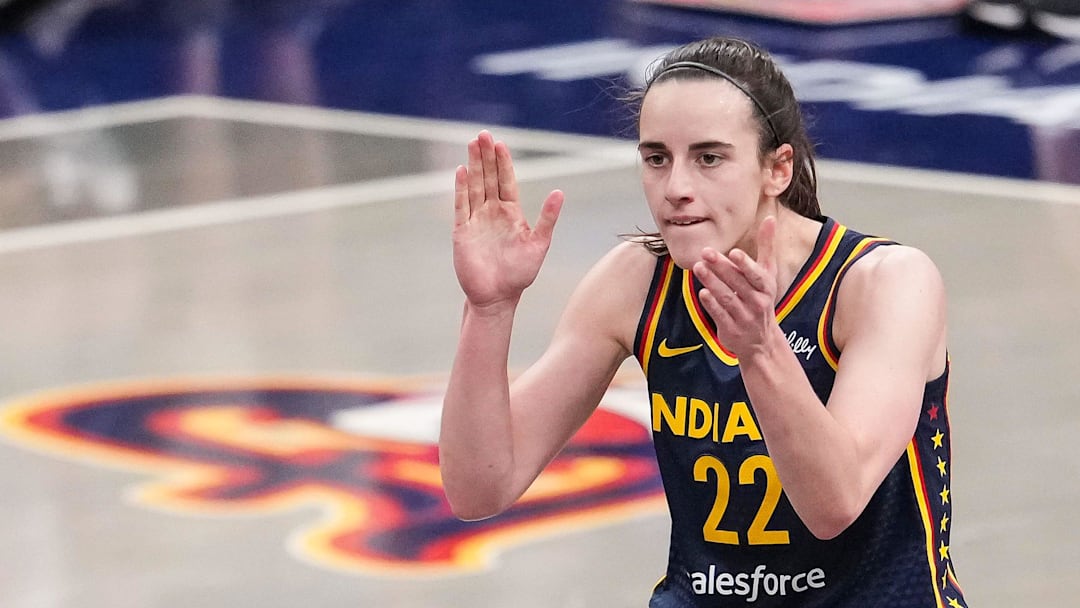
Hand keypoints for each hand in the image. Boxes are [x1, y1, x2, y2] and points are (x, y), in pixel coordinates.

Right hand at [453, 131, 563, 309]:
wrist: (498, 297)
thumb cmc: (520, 274)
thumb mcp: (539, 244)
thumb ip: (547, 218)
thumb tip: (559, 192)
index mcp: (511, 213)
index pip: (506, 181)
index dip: (503, 162)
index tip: (501, 143)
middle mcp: (492, 212)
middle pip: (488, 177)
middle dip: (486, 156)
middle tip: (483, 134)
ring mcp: (476, 220)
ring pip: (474, 186)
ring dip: (473, 166)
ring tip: (472, 144)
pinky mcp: (463, 232)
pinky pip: (461, 206)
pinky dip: (461, 189)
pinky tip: (461, 172)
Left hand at [692, 217, 778, 356]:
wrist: (760, 340)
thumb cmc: (761, 298)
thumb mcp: (768, 273)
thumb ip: (767, 246)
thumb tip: (770, 218)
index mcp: (766, 287)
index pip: (756, 275)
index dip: (746, 265)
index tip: (734, 252)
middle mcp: (757, 302)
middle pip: (738, 284)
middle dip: (722, 268)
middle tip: (705, 252)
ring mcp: (744, 317)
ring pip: (727, 298)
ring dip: (712, 283)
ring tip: (698, 267)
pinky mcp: (731, 329)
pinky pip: (720, 315)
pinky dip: (711, 304)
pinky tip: (702, 292)